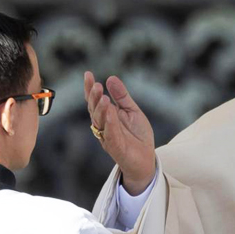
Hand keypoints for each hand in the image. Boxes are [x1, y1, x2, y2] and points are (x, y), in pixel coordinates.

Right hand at [84, 72, 155, 194]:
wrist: (146, 159)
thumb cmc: (138, 136)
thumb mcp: (132, 111)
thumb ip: (123, 96)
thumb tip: (111, 78)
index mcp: (106, 116)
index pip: (95, 100)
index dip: (90, 88)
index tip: (88, 74)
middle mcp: (103, 125)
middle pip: (94, 109)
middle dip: (93, 97)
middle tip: (97, 85)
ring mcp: (107, 136)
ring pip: (99, 121)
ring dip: (100, 108)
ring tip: (103, 96)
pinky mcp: (115, 147)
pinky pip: (110, 134)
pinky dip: (109, 122)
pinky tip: (110, 112)